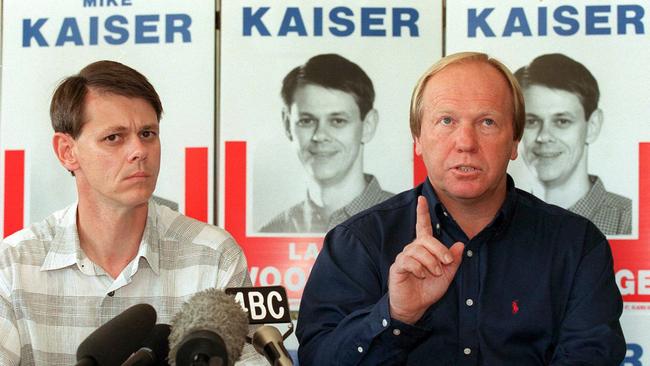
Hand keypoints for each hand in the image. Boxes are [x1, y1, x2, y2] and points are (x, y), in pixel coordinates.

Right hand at [388, 196, 463, 323]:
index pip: (422, 226)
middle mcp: (413, 249)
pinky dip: (419, 268)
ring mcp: (404, 257)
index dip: (422, 213)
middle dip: (439, 249)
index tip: (422, 199)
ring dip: (431, 262)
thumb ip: (453, 260)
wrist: (415, 306)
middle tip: (447, 261)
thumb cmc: (428, 290)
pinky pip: (409, 261)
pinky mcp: (398, 267)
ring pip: (419, 250)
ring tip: (434, 273)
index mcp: (424, 248)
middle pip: (426, 239)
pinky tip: (422, 275)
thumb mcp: (447, 275)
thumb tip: (460, 244)